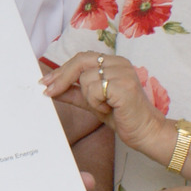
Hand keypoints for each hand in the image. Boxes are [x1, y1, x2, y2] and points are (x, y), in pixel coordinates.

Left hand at [42, 51, 171, 160]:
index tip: (45, 82)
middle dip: (62, 77)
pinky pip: (94, 90)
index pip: (81, 58)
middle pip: (80, 61)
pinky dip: (96, 103)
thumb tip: (51, 88)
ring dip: (89, 98)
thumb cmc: (122, 116)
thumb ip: (74, 93)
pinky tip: (109, 108)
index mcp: (113, 62)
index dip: (62, 70)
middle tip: (49, 91)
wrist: (145, 131)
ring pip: (86, 79)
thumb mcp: (92, 102)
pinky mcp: (124, 85)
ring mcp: (123, 72)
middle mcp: (119, 63)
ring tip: (104, 106)